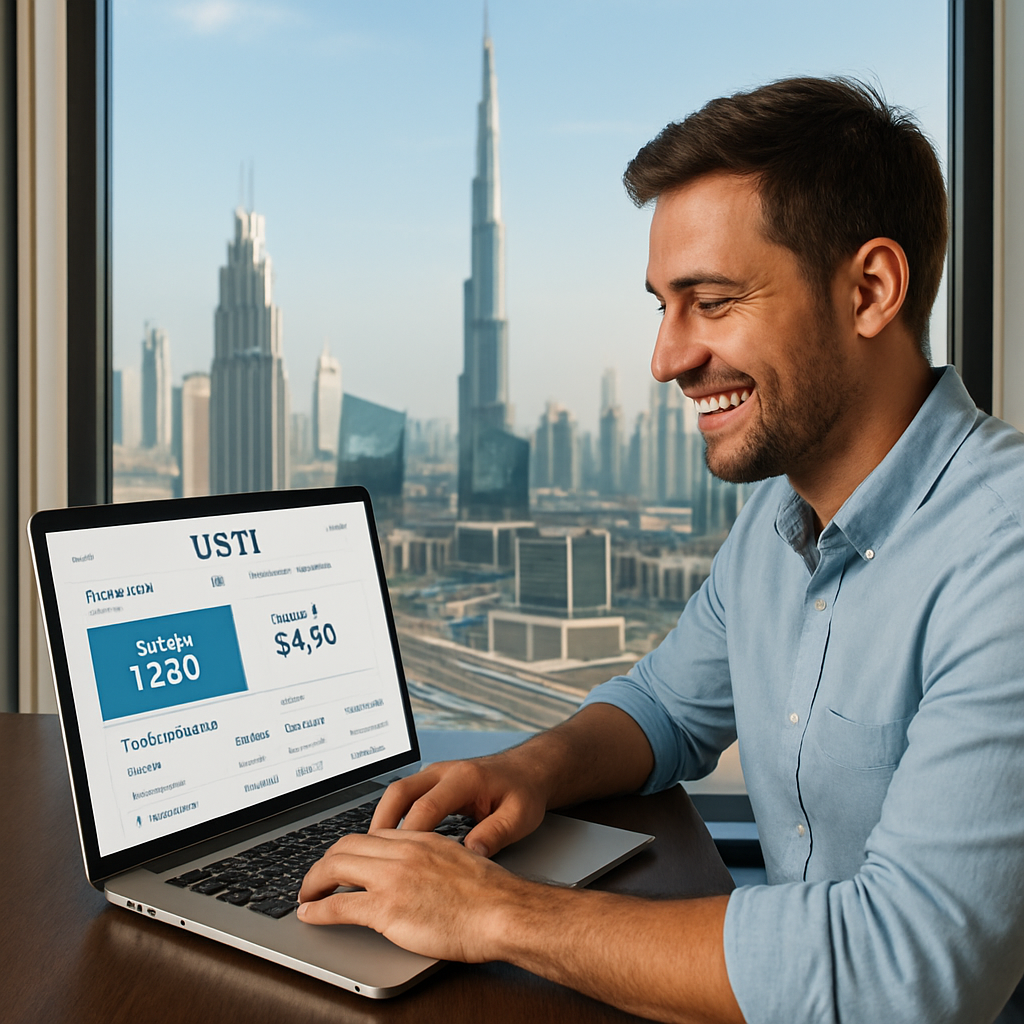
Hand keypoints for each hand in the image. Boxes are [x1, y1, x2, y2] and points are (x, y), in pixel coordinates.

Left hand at [297, 829, 530, 961]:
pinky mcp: (386, 908)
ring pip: (335, 868)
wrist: (504, 911)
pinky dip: (317, 909)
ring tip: (305, 894)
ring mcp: (392, 879)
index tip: (342, 861)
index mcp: (421, 839)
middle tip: (317, 877)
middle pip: (346, 845)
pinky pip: (339, 905)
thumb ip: (436, 860)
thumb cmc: (492, 895)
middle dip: (324, 861)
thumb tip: (423, 874)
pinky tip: (309, 914)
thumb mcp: (462, 861)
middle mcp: (402, 852)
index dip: (350, 849)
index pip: (372, 835)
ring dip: (313, 882)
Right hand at [369, 753, 547, 856]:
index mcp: (465, 779)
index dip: (410, 836)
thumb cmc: (524, 792)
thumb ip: (496, 834)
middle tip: (369, 857)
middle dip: (381, 824)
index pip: (427, 807)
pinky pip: (404, 796)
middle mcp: (444, 772)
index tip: (399, 863)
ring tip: (372, 853)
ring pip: (396, 792)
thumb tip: (471, 854)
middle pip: (400, 793)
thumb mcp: (519, 817)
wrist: (528, 770)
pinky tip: (388, 842)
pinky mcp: (432, 782)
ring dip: (382, 820)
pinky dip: (392, 817)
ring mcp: (436, 775)